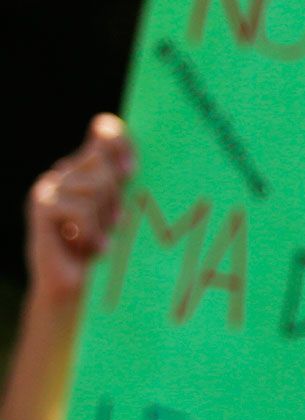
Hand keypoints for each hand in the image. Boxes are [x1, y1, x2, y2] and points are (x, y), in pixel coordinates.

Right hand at [25, 114, 134, 300]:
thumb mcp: (127, 213)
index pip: (106, 130)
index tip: (133, 172)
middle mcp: (67, 171)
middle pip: (103, 160)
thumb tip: (146, 159)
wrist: (79, 290)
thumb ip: (132, 184)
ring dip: (104, 218)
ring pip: (95, 185)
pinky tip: (93, 247)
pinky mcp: (43, 207)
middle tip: (112, 224)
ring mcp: (50, 187)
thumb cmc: (110, 252)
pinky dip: (92, 231)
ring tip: (100, 239)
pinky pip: (80, 208)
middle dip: (115, 196)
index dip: (122, 143)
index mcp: (89, 168)